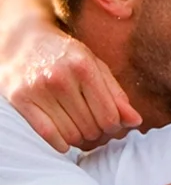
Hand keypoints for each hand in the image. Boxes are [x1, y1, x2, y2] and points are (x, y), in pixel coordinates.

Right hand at [0, 22, 139, 150]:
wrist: (23, 40)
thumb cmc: (66, 55)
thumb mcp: (95, 66)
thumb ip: (116, 94)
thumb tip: (136, 121)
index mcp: (84, 68)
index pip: (109, 115)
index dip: (115, 126)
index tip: (112, 123)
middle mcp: (60, 78)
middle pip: (91, 127)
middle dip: (98, 132)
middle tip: (95, 125)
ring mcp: (37, 89)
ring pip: (70, 134)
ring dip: (80, 139)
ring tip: (80, 129)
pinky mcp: (20, 99)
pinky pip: (46, 133)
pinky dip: (60, 144)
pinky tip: (65, 141)